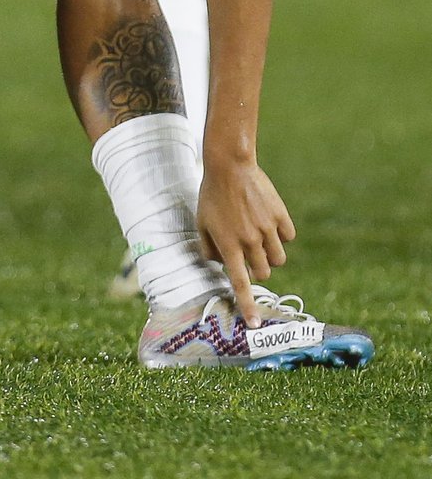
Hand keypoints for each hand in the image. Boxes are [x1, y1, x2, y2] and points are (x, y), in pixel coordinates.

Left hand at [196, 159, 295, 326]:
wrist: (229, 165)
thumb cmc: (211, 195)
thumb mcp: (202, 223)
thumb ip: (209, 249)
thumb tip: (220, 265)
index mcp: (229, 246)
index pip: (240, 284)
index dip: (248, 306)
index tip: (254, 325)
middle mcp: (250, 241)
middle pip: (263, 273)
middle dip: (257, 269)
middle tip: (248, 252)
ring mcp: (267, 228)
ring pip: (278, 259)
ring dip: (270, 256)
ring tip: (259, 239)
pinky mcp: (280, 215)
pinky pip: (287, 237)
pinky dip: (280, 235)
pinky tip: (268, 222)